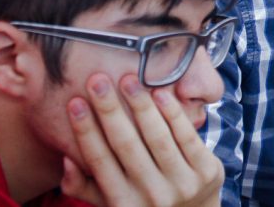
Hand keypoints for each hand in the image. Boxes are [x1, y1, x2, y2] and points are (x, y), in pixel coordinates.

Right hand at [61, 73, 222, 206]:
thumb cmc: (147, 202)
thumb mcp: (113, 202)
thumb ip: (85, 186)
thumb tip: (65, 160)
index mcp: (123, 203)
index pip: (99, 161)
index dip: (85, 130)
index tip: (75, 102)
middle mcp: (151, 195)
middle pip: (126, 144)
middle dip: (109, 110)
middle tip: (97, 80)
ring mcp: (182, 184)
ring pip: (157, 137)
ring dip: (140, 105)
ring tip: (127, 80)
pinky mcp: (207, 171)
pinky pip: (187, 136)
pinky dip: (172, 112)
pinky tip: (160, 92)